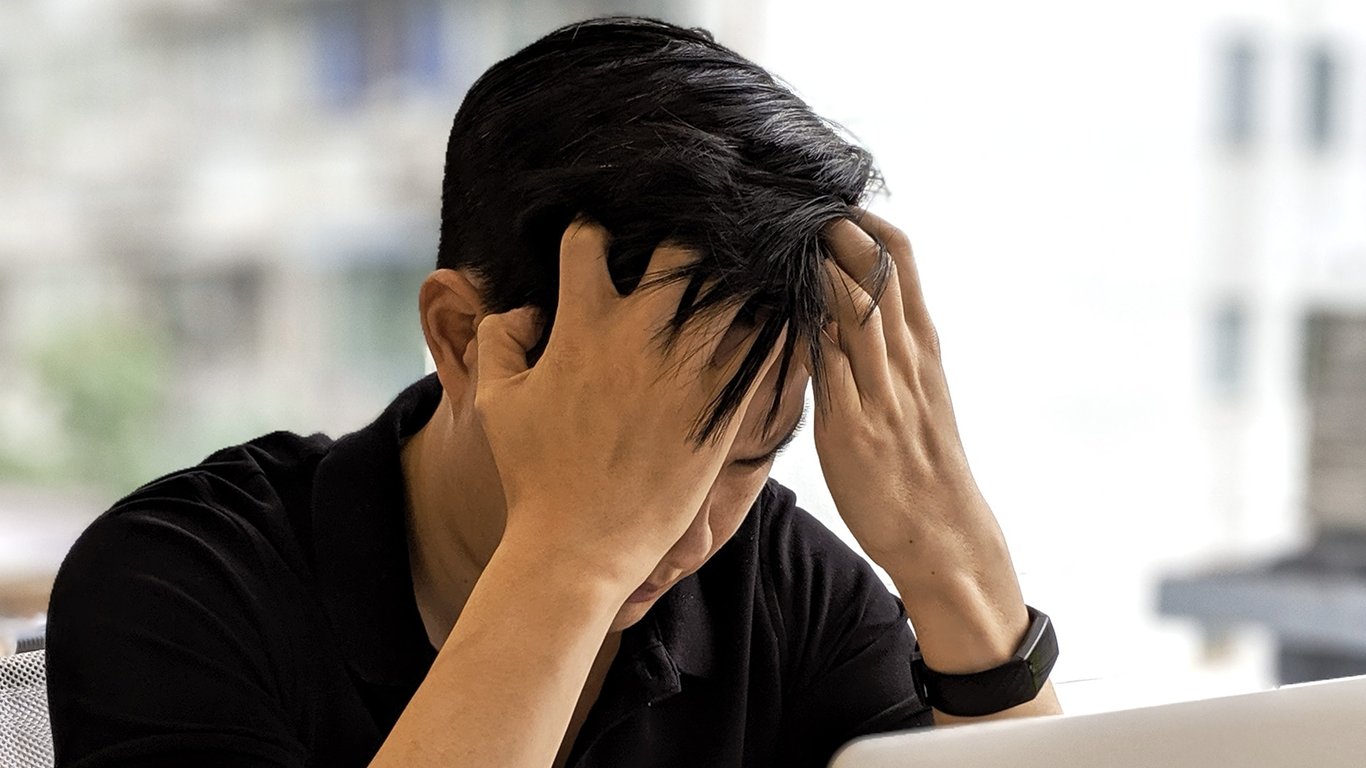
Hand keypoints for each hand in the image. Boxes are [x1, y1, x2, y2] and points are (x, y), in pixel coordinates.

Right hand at [472, 220, 778, 591]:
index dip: (592, 234)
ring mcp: (687, 371)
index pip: (589, 238)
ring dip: (735, 284)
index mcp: (582, 325)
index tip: (601, 245)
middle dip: (684, 242)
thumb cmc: (533, 475)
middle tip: (685, 260)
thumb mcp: (497, 401)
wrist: (579, 545)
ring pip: (733, 291)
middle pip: (681, 247)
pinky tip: (768, 329)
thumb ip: (499, 339)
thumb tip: (523, 308)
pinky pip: (763, 350)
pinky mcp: (723, 408)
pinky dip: (768, 332)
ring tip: (736, 289)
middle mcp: (639, 337)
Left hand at [813, 210, 991, 567]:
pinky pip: (831, 368)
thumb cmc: (921, 462)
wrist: (943, 533)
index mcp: (921, 346)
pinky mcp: (854, 429)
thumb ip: (885, 348)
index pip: (901, 260)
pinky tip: (780, 305)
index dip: (865, 223)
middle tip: (796, 201)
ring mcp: (881, 393)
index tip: (829, 199)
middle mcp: (905, 360)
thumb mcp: (916, 392)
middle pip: (878, 271)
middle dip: (838, 229)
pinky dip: (809, 329)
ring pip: (857, 309)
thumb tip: (845, 305)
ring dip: (821, 266)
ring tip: (785, 233)